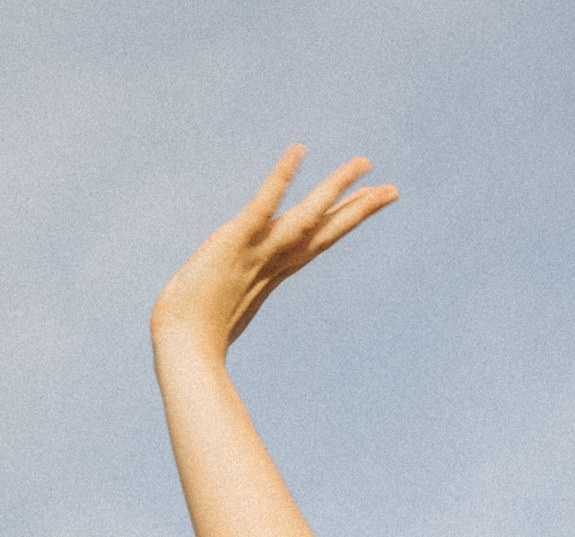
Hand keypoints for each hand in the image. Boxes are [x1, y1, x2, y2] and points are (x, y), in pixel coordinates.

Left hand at [151, 145, 396, 361]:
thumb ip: (228, 295)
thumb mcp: (218, 305)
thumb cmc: (193, 334)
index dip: (343, 223)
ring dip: (335, 187)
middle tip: (393, 190)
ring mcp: (257, 250)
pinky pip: (263, 205)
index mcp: (271, 272)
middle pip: (324, 230)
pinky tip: (298, 151)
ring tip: (363, 163)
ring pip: (306, 215)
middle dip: (358, 209)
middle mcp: (272, 260)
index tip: (369, 205)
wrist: (181, 347)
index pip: (316, 242)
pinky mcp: (235, 240)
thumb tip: (226, 301)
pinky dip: (281, 178)